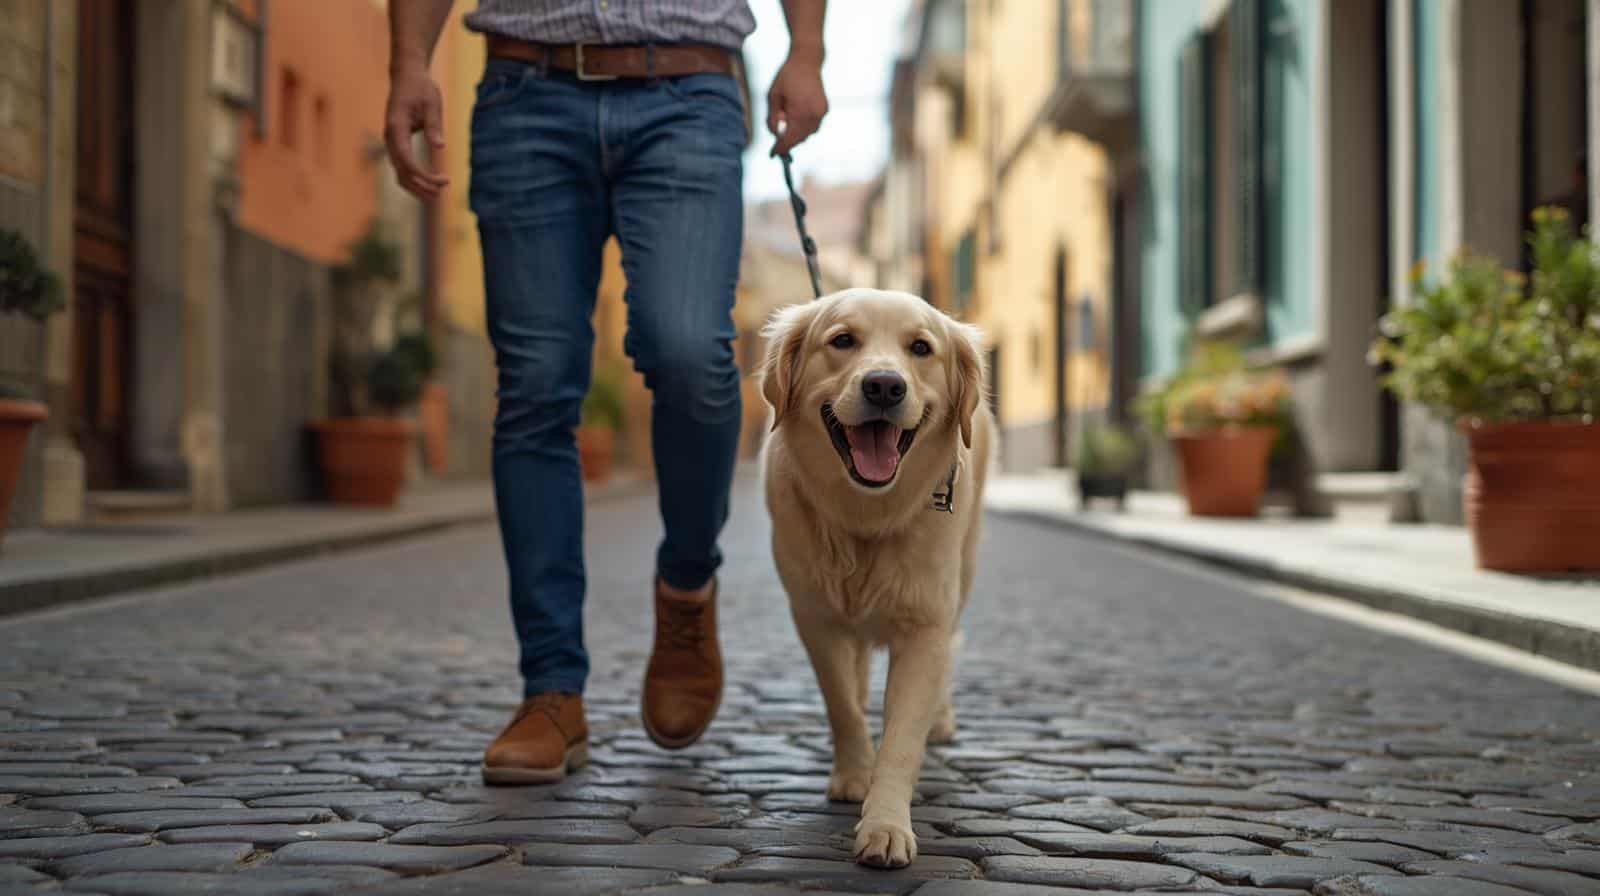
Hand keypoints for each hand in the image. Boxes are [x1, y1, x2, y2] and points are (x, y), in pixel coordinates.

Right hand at [384, 66, 448, 198]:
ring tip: (436, 194)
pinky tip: (428, 185)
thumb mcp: (432, 103)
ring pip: (399, 172)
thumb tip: (440, 146)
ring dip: (416, 186)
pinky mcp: (397, 143)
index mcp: (396, 126)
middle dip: (421, 185)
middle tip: (442, 191)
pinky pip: (401, 166)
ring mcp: (391, 141)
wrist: (407, 76)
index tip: (440, 181)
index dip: (421, 174)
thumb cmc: (421, 88)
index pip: (405, 158)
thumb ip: (434, 125)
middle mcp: (390, 137)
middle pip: (401, 170)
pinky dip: (413, 178)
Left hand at [766, 51, 827, 157]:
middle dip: (787, 141)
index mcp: (800, 111)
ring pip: (807, 135)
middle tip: (776, 138)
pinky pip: (813, 127)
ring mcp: (822, 113)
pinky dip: (803, 127)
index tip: (772, 154)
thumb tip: (776, 136)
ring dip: (796, 134)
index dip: (780, 148)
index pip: (789, 138)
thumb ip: (772, 118)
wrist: (806, 61)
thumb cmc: (786, 77)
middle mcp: (814, 114)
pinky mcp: (825, 110)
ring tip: (786, 118)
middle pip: (799, 139)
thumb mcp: (772, 97)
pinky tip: (796, 116)